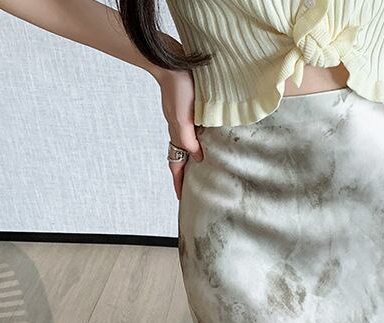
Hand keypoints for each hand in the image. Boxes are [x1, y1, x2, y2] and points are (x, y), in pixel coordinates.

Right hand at [153, 62, 204, 200]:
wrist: (173, 61)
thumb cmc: (178, 88)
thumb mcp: (182, 119)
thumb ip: (189, 140)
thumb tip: (199, 159)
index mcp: (178, 135)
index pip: (177, 165)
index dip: (179, 183)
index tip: (182, 200)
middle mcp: (182, 130)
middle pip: (183, 159)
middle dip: (187, 177)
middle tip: (196, 192)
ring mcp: (187, 121)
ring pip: (190, 147)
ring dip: (195, 162)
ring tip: (205, 174)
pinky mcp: (194, 111)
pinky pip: (197, 134)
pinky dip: (200, 144)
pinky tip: (210, 145)